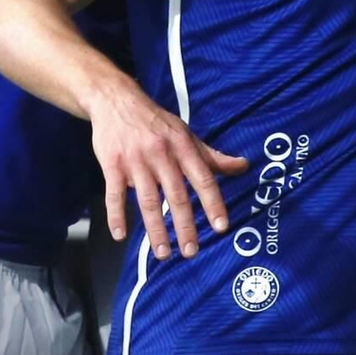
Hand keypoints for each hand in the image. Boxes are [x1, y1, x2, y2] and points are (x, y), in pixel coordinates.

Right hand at [90, 75, 247, 255]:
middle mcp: (161, 154)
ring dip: (155, 229)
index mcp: (183, 146)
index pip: (203, 178)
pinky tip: (120, 235)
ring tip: (162, 253)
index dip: (213, 203)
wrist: (116, 101)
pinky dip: (116, 215)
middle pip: (176, 195)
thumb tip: (243, 166)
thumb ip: (212, 156)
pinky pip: (114, 194)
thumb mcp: (186, 134)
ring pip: (147, 200)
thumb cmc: (156, 122)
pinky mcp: (112, 165)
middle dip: (185, 226)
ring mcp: (135, 160)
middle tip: (191, 251)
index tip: (220, 227)